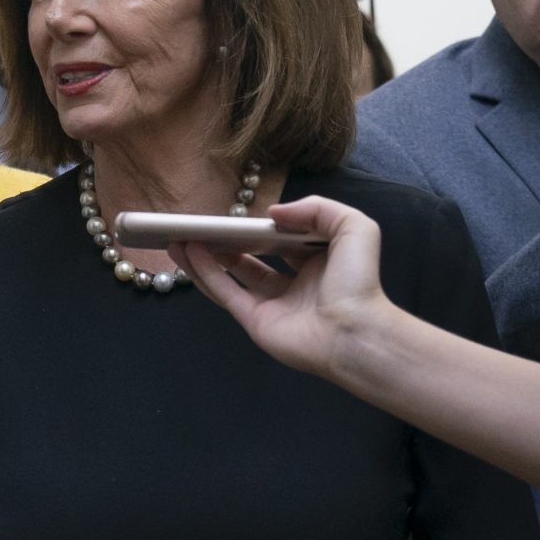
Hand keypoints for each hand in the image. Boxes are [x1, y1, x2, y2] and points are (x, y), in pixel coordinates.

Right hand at [172, 196, 394, 380]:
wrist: (356, 331)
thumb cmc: (358, 280)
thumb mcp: (352, 227)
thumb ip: (316, 208)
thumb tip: (273, 214)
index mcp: (317, 264)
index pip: (282, 242)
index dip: (260, 229)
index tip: (240, 215)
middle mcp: (293, 285)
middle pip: (252, 260)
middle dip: (226, 244)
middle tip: (201, 227)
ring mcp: (272, 305)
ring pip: (232, 277)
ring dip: (206, 258)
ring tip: (180, 238)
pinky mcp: (255, 322)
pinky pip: (226, 293)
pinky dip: (205, 273)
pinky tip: (189, 252)